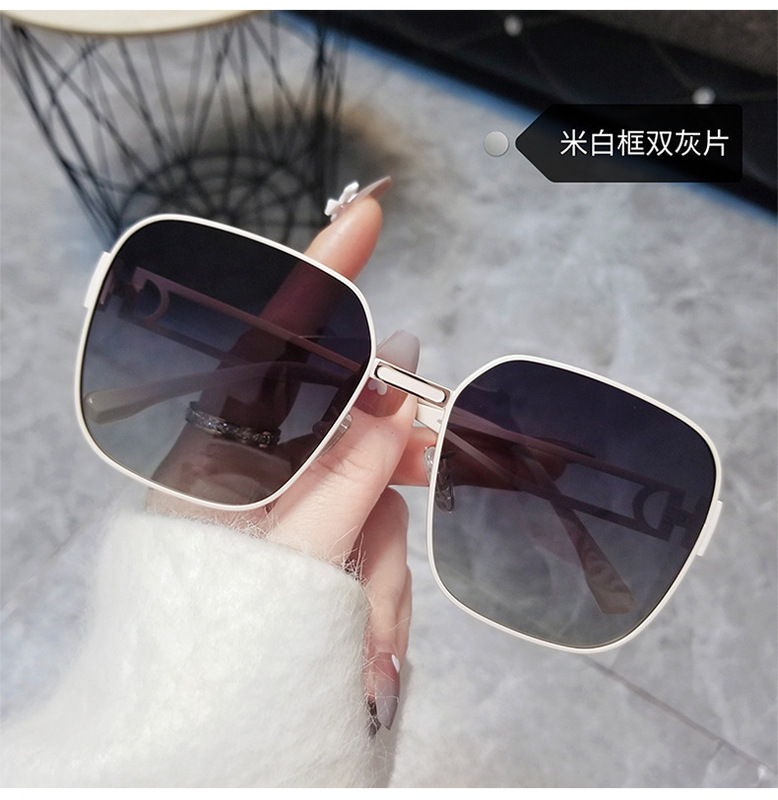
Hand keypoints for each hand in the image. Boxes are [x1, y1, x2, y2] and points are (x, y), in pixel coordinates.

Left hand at [149, 190, 434, 730]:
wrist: (205, 719)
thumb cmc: (219, 631)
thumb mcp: (294, 553)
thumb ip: (350, 474)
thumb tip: (398, 405)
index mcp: (230, 452)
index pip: (283, 341)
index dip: (328, 272)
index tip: (367, 214)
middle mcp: (261, 466)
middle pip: (355, 427)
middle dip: (395, 465)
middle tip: (437, 461)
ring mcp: (291, 501)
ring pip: (375, 496)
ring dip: (383, 563)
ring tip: (364, 629)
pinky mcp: (315, 537)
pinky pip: (372, 537)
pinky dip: (378, 585)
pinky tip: (363, 630)